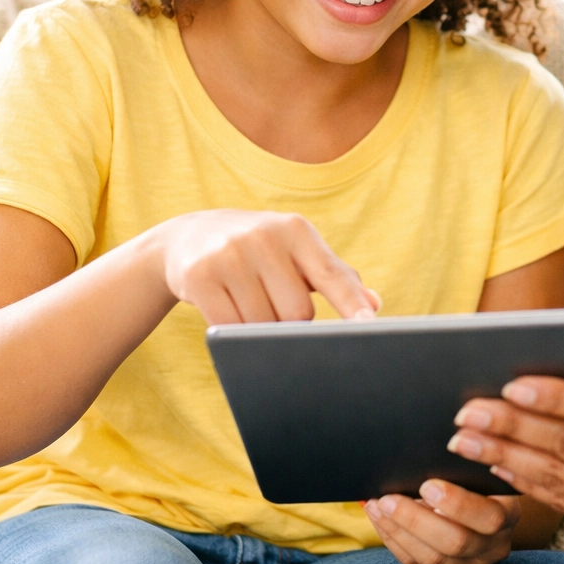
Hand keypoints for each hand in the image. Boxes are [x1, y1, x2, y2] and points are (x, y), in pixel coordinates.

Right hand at [146, 209, 379, 324]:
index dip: (351, 302)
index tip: (369, 325)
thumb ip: (336, 277)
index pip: (330, 273)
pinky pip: (228, 327)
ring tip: (248, 304)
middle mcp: (263, 236)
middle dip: (292, 325)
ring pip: (262, 325)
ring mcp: (229, 254)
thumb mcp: (297, 251)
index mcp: (295, 230)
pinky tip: (228, 311)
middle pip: (297, 313)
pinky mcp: (198, 275)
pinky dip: (233, 332)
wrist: (190, 235)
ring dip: (261, 332)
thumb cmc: (260, 250)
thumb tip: (374, 304)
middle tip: (275, 307)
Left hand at [364, 479, 518, 563]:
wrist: (483, 508)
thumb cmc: (478, 480)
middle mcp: (494, 547)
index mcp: (508, 516)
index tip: (427, 485)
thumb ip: (464, 468)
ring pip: (432, 558)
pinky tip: (381, 521)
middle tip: (389, 498)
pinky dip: (395, 543)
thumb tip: (424, 462)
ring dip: (399, 531)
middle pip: (455, 542)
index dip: (457, 503)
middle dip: (416, 519)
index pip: (488, 517)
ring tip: (378, 506)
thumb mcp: (482, 473)